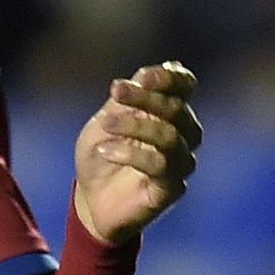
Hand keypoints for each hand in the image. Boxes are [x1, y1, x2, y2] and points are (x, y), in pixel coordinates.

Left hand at [73, 61, 201, 244]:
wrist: (90, 200)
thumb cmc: (101, 154)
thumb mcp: (104, 123)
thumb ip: (124, 102)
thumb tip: (144, 74)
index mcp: (167, 112)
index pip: (184, 87)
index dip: (171, 78)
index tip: (145, 76)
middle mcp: (182, 134)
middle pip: (177, 109)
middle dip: (146, 97)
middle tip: (115, 92)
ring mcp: (180, 162)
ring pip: (171, 136)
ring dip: (136, 125)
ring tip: (105, 124)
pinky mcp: (172, 187)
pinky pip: (160, 165)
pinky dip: (131, 154)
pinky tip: (104, 151)